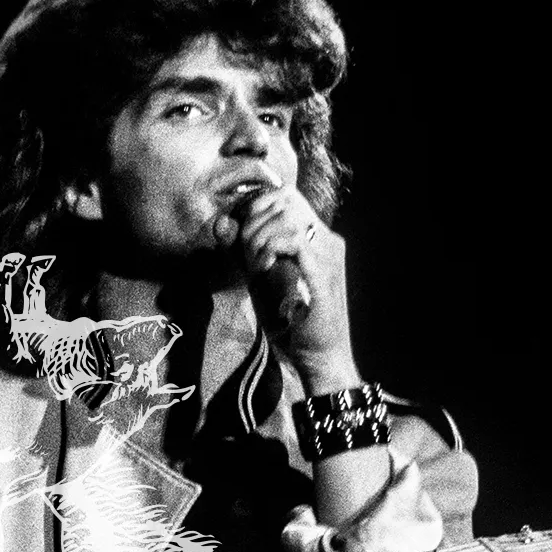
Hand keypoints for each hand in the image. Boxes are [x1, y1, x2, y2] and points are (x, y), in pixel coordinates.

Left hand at [214, 183, 355, 386]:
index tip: (242, 234)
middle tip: (246, 250)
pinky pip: (294, 237)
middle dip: (255, 218)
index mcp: (318, 239)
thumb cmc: (293, 324)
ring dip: (260, 235)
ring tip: (255, 263)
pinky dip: (270, 247)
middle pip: (287, 198)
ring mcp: (329, 252)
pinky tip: (263, 268)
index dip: (258, 205)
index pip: (288, 195)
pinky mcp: (324, 269)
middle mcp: (327, 239)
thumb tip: (222, 223)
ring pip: (289, 214)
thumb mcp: (263, 281)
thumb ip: (246, 253)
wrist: (322, 356)